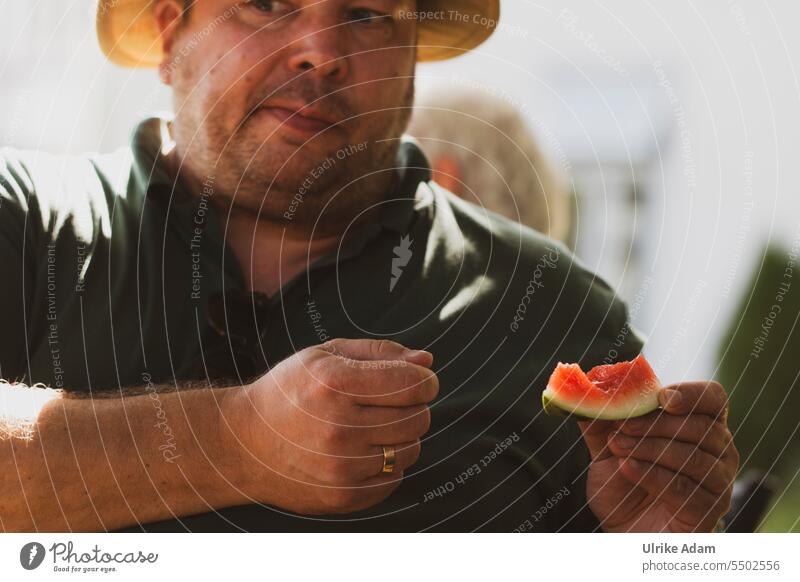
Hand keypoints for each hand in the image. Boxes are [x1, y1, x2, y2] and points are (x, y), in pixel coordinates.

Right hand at [222, 338, 437, 514]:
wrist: (243, 443)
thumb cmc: (290, 391)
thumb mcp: (326, 355)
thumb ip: (380, 353)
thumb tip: (427, 363)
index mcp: (334, 383)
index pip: (412, 384)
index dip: (425, 380)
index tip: (418, 381)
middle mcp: (338, 427)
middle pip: (418, 418)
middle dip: (414, 406)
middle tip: (390, 403)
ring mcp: (340, 467)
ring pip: (411, 450)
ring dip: (402, 436)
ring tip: (373, 427)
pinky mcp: (342, 497)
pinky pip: (394, 479)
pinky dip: (388, 465)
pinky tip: (363, 451)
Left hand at [579, 381, 738, 531]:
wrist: (625, 530)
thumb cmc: (624, 484)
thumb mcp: (608, 447)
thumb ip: (602, 419)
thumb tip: (588, 389)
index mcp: (701, 424)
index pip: (713, 398)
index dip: (691, 393)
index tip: (661, 398)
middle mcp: (719, 450)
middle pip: (700, 426)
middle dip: (656, 424)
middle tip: (622, 426)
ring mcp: (718, 481)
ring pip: (693, 456)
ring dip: (649, 448)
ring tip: (618, 447)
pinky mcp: (709, 510)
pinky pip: (684, 487)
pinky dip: (652, 475)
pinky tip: (626, 468)